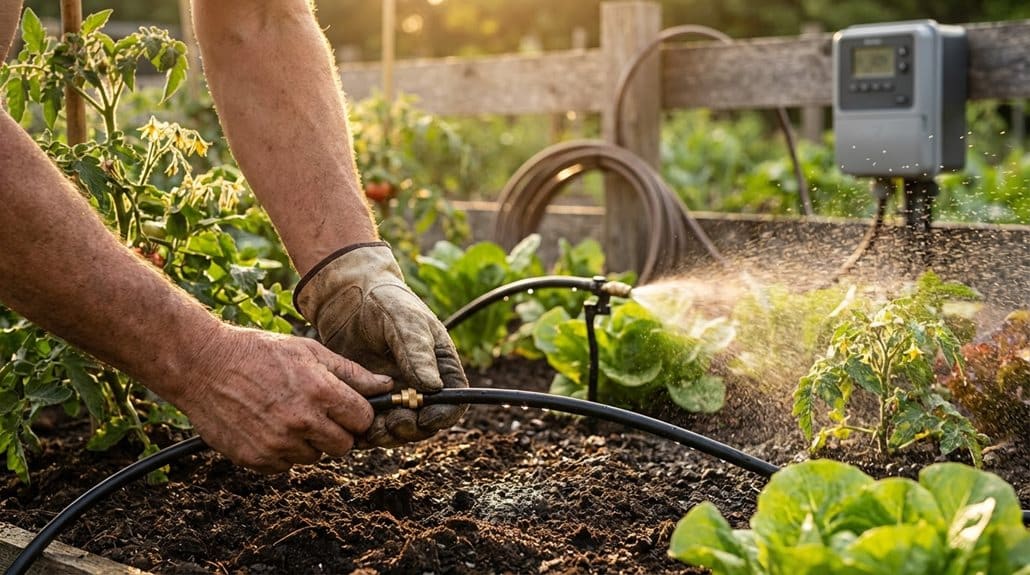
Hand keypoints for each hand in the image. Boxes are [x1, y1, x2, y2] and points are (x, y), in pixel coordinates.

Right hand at [168, 325, 393, 472]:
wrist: (203, 366)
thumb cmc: (259, 352)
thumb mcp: (309, 352)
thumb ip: (351, 373)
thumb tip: (386, 386)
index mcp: (321, 392)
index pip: (363, 420)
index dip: (358, 414)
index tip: (347, 408)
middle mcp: (302, 422)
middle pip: (344, 446)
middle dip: (337, 432)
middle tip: (318, 414)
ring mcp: (278, 444)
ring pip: (314, 457)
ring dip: (307, 442)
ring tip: (286, 415)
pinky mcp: (256, 459)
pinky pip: (285, 465)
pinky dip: (281, 451)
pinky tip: (267, 426)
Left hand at [295, 242, 468, 447]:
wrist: (346, 298)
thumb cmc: (384, 302)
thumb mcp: (404, 322)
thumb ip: (417, 352)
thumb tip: (434, 388)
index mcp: (440, 366)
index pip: (453, 401)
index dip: (443, 415)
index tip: (425, 418)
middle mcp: (421, 385)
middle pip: (425, 423)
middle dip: (411, 428)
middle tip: (393, 423)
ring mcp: (395, 394)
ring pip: (398, 428)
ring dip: (387, 434)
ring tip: (371, 426)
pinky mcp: (369, 398)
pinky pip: (372, 423)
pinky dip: (365, 429)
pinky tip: (353, 422)